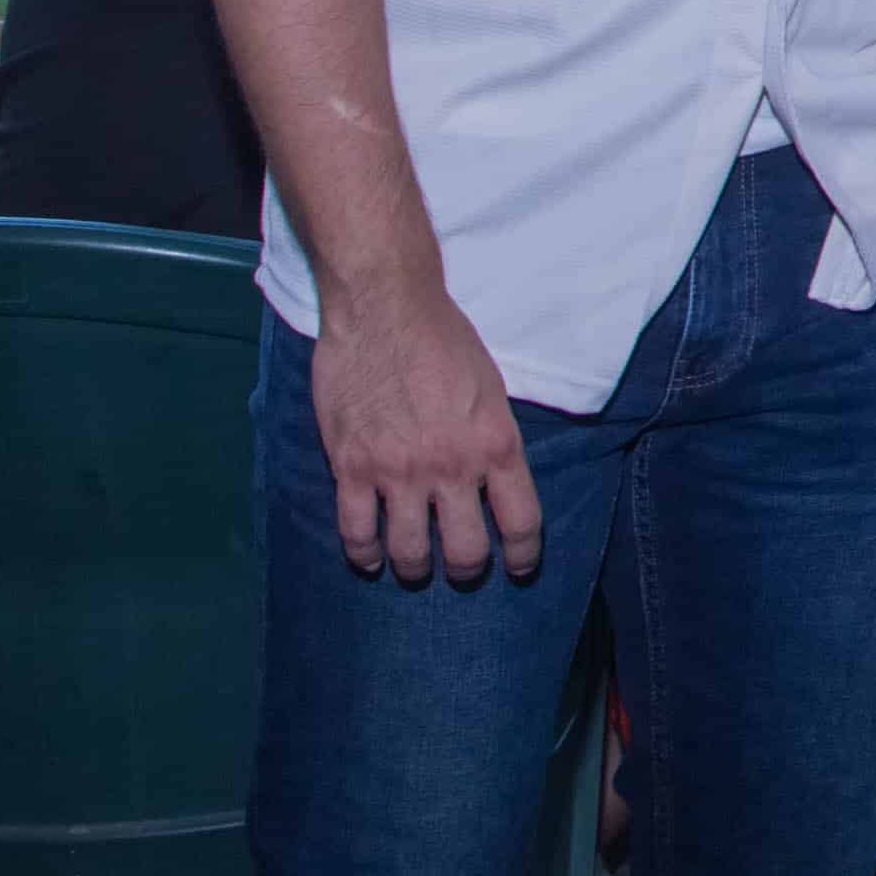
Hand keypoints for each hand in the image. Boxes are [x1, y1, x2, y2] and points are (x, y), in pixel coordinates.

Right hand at [310, 283, 542, 586]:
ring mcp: (398, 472)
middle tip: (460, 567)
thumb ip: (493, 441)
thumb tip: (493, 483)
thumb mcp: (492, 390)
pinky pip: (356, 533)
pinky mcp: (351, 467)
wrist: (385, 306)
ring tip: (415, 566)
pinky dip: (364, 554)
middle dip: (466, 569)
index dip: (523, 556)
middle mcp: (451, 467)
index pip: (521, 523)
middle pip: (466, 552)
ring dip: (415, 567)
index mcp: (496, 445)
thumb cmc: (444, 338)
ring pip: (409, 553)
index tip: (519, 567)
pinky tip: (369, 557)